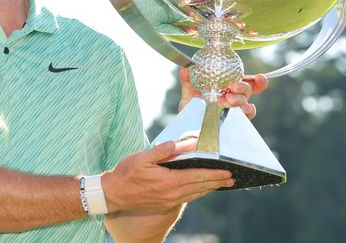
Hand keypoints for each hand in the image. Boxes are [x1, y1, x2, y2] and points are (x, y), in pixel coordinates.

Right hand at [102, 139, 234, 212]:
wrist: (114, 194)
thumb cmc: (126, 173)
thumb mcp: (142, 158)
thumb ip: (163, 151)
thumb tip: (181, 144)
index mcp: (169, 181)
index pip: (197, 176)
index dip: (213, 174)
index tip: (227, 171)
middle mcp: (172, 193)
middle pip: (200, 186)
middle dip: (217, 182)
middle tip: (231, 178)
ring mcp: (169, 200)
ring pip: (195, 194)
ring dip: (210, 188)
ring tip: (222, 184)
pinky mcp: (166, 203)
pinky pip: (188, 197)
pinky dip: (199, 193)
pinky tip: (201, 189)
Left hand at [177, 67, 268, 119]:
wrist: (186, 120)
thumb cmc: (191, 100)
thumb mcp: (189, 85)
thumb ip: (188, 75)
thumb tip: (188, 65)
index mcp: (229, 85)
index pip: (248, 81)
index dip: (257, 80)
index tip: (259, 78)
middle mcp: (234, 97)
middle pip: (248, 90)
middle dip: (244, 87)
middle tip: (233, 86)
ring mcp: (233, 110)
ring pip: (246, 104)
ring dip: (240, 100)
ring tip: (228, 99)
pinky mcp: (231, 122)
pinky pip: (244, 118)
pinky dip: (244, 113)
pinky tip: (240, 111)